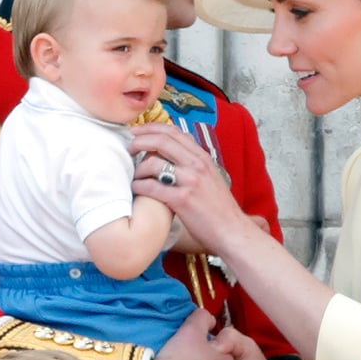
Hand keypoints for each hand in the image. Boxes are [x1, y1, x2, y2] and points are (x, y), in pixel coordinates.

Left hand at [131, 124, 247, 255]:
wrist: (232, 231)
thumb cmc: (219, 209)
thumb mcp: (210, 178)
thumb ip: (193, 164)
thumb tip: (171, 154)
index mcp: (203, 157)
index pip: (174, 131)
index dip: (151, 128)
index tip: (138, 132)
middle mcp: (197, 165)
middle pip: (161, 141)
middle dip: (139, 140)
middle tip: (129, 147)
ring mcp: (190, 181)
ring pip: (153, 163)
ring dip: (138, 168)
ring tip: (134, 176)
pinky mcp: (182, 199)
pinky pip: (152, 187)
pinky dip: (139, 186)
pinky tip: (136, 189)